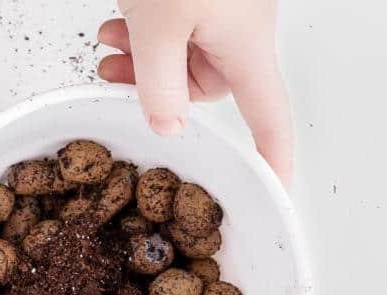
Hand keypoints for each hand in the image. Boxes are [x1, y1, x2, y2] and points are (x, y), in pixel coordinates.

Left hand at [97, 0, 292, 183]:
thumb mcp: (159, 27)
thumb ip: (160, 83)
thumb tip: (168, 126)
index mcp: (246, 45)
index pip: (268, 117)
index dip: (272, 156)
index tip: (275, 185)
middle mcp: (241, 29)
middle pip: (204, 86)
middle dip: (156, 87)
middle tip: (115, 75)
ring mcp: (223, 8)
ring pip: (182, 56)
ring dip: (142, 56)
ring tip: (110, 43)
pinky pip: (176, 27)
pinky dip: (146, 31)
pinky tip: (120, 23)